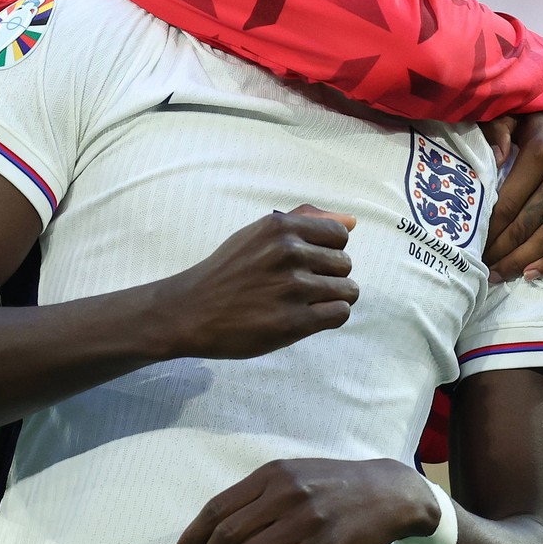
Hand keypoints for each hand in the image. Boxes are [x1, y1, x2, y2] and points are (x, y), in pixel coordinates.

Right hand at [156, 207, 358, 359]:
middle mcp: (288, 253)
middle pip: (345, 264)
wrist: (190, 311)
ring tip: (303, 303)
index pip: (339, 235)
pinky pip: (340, 314)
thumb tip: (352, 221)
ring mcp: (291, 288)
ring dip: (331, 299)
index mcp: (280, 227)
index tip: (307, 263)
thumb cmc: (228, 272)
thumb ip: (305, 221)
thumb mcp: (258, 234)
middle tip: (299, 287)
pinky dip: (329, 317)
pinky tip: (307, 317)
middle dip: (329, 277)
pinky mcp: (292, 322)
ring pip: (347, 290)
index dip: (328, 252)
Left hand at [171, 458, 437, 543]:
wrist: (389, 492)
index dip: (193, 536)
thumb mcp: (295, 474)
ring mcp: (306, 520)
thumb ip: (260, 493)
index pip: (217, 507)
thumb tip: (218, 525)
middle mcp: (285, 493)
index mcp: (272, 474)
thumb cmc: (335, 486)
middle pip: (228, 533)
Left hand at [483, 117, 542, 280]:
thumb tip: (496, 156)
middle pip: (528, 222)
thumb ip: (501, 130)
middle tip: (486, 267)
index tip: (478, 247)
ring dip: (523, 262)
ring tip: (503, 274)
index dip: (491, 230)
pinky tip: (533, 273)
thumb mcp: (524, 123)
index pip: (509, 200)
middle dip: (503, 251)